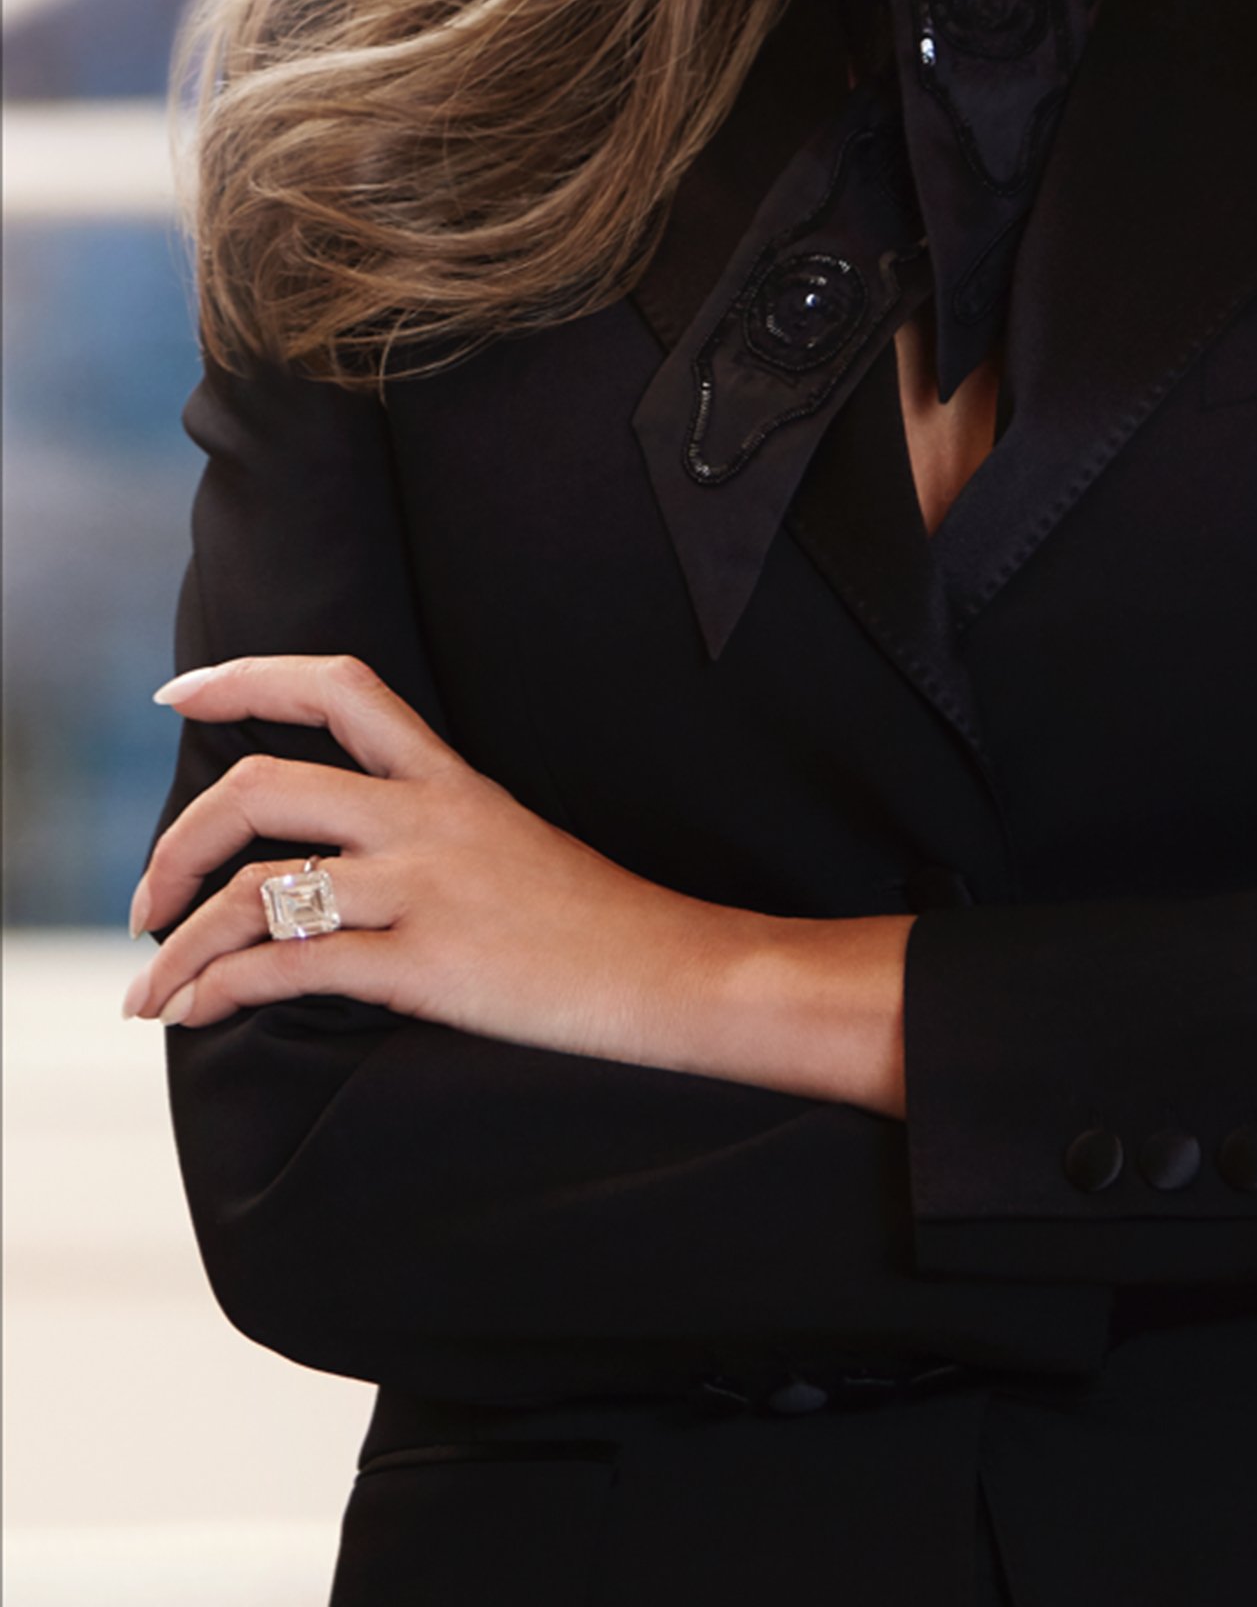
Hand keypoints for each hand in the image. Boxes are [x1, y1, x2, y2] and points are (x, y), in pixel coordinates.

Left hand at [122, 654, 733, 1069]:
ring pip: (257, 890)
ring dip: (179, 945)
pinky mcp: (427, 966)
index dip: (247, 677)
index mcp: (450, 778)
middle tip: (148, 895)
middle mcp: (429, 818)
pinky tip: (199, 1013)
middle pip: (264, 785)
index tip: (177, 695)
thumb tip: (329, 865)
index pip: (340, 687)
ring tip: (150, 990)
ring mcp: (425, 889)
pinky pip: (289, 968)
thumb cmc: (594, 922)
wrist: (674, 974)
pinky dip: (219, 991)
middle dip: (179, 840)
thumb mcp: (510, 841)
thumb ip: (427, 831)